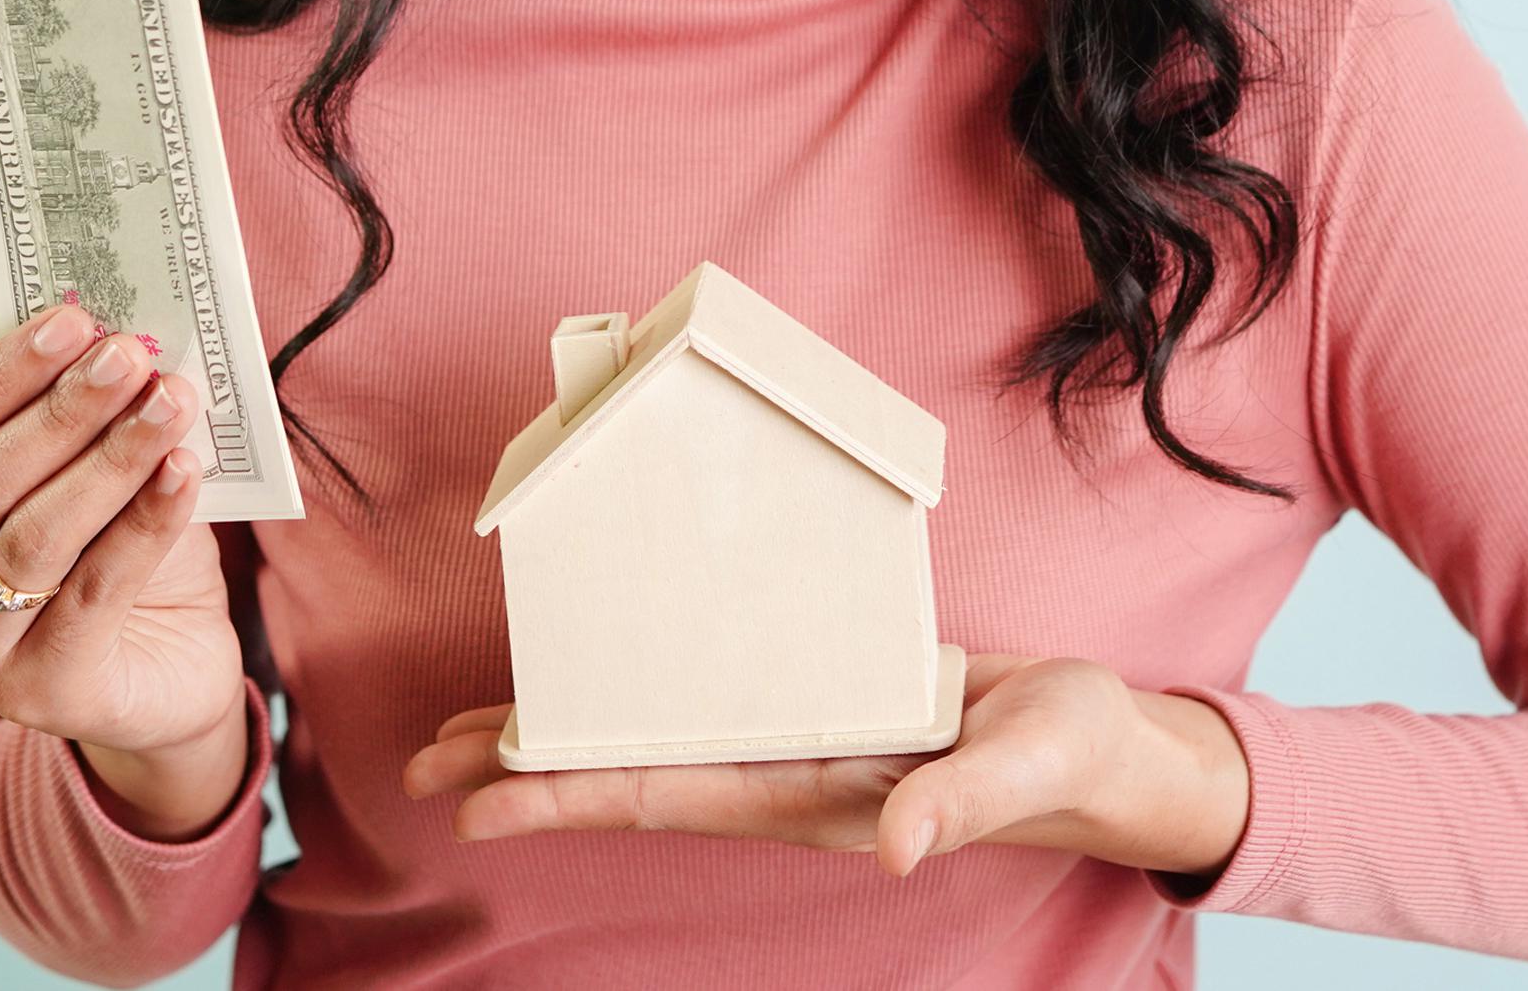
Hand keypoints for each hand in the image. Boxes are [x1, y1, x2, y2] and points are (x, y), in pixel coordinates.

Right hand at [0, 302, 249, 837]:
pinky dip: (145, 520)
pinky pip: (97, 588)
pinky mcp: (42, 694)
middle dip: (61, 410)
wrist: (166, 670)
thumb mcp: (77, 480)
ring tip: (171, 401)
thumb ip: (69, 421)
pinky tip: (185, 470)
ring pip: (33, 537)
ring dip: (109, 458)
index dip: (1, 375)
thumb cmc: (109, 557)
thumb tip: (107, 333)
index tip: (73, 320)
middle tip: (128, 356)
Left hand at [404, 653, 1249, 878]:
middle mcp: (790, 773)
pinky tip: (603, 681)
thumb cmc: (1074, 756)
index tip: (479, 802)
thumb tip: (897, 846)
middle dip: (529, 773)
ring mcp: (799, 742)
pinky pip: (706, 702)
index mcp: (823, 793)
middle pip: (634, 774)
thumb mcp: (1031, 763)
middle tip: (421, 766)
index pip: (671, 794)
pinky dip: (640, 692)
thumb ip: (962, 798)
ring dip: (567, 737)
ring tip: (472, 730)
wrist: (1106, 747)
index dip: (571, 795)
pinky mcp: (820, 702)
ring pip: (657, 741)